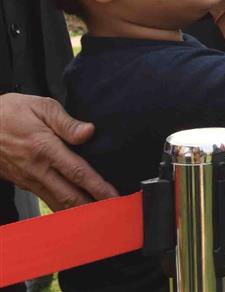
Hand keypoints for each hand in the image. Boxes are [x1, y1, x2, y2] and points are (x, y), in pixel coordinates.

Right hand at [0, 94, 117, 208]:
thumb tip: (89, 131)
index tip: (114, 196)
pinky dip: (62, 207)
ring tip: (99, 217)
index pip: (77, 172)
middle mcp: (37, 169)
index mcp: (45, 148)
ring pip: (56, 203)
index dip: (97, 187)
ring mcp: (28, 179)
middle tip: (113, 214)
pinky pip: (46, 199)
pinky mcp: (22, 183)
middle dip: (92, 207)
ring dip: (78, 212)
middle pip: (69, 196)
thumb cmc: (8, 113)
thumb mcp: (40, 107)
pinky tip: (75, 209)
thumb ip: (67, 122)